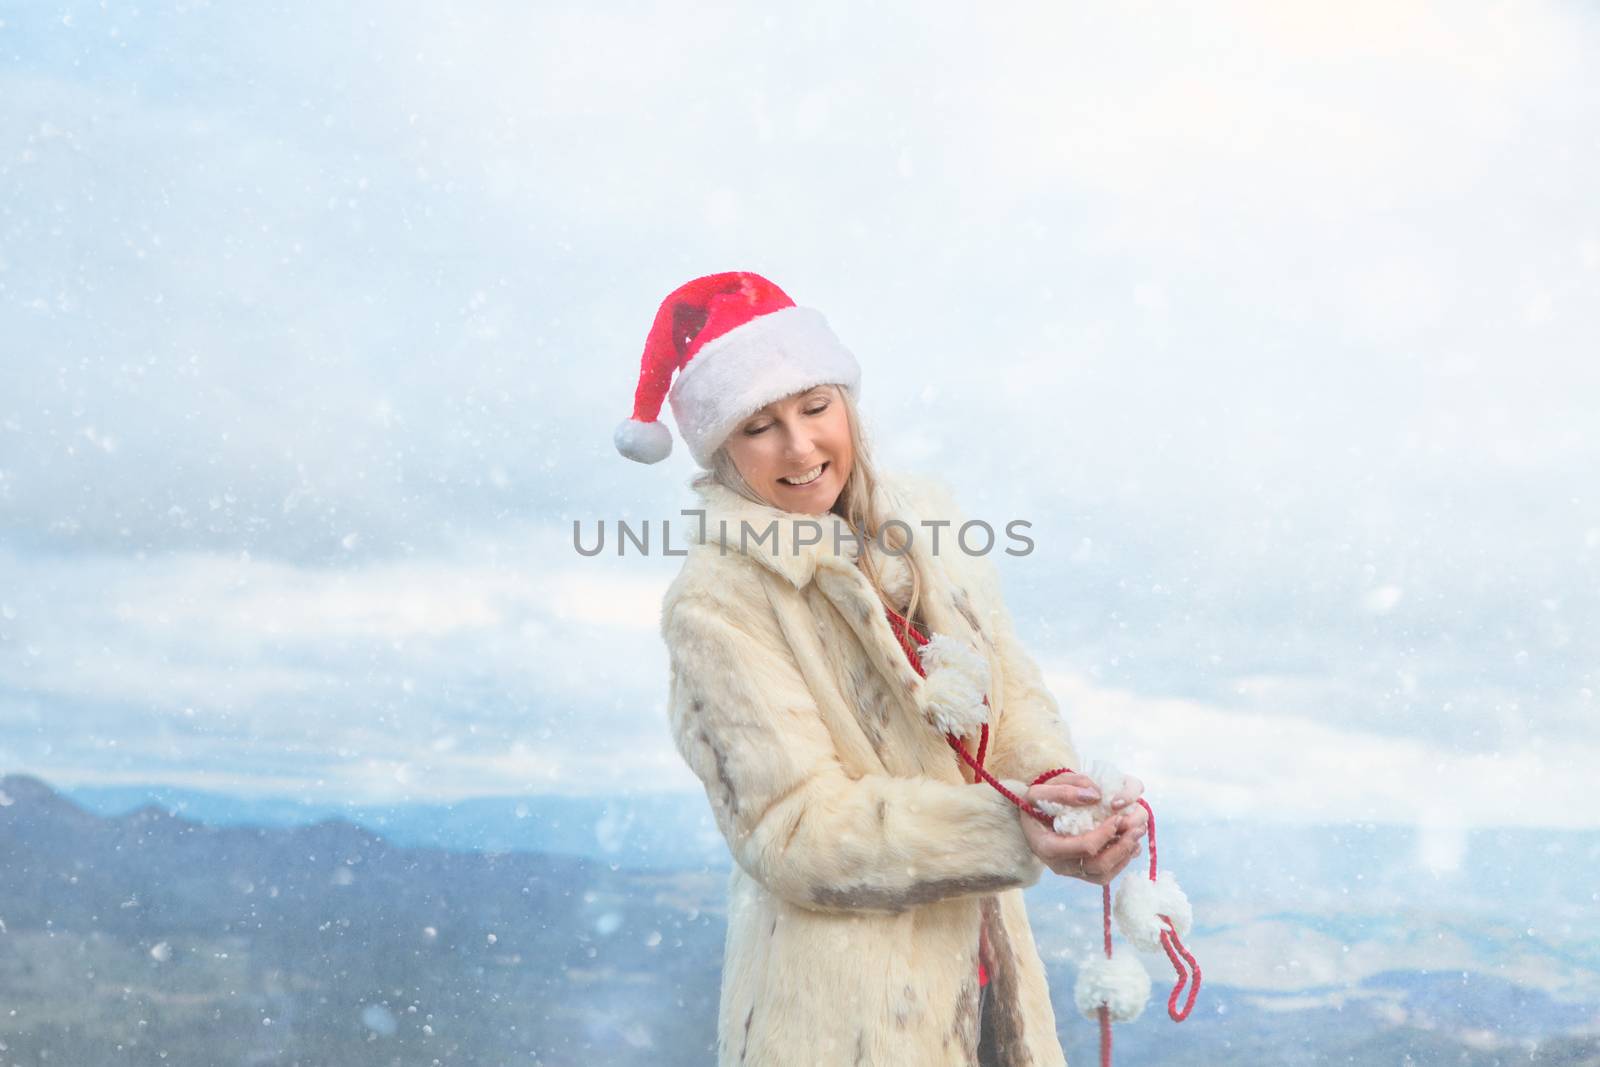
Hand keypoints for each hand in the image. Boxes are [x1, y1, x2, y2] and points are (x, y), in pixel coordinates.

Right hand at [1019, 777, 1148, 885]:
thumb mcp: (1040, 789)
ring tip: (1138, 832)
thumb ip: (1064, 790)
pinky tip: (1132, 842)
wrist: (1032, 816)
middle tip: (1137, 826)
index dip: (1105, 833)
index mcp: (1047, 847)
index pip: (1084, 847)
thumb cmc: (1035, 802)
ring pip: (1105, 874)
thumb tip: (1095, 796)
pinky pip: (1106, 873)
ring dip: (1126, 854)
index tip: (1118, 816)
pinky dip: (1123, 859)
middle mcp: (1060, 865)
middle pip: (1098, 866)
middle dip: (1122, 847)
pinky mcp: (1082, 872)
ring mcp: (1072, 871)